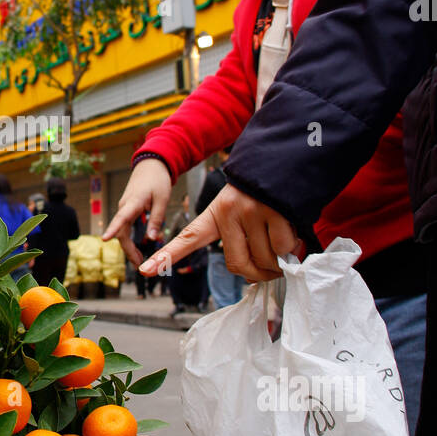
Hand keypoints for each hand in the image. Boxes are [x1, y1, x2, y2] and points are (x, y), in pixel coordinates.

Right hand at [102, 158, 171, 268]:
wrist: (151, 166)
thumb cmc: (157, 180)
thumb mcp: (162, 199)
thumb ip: (156, 219)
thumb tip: (152, 239)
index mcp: (133, 203)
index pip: (120, 218)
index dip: (112, 229)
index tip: (104, 239)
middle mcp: (125, 207)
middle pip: (121, 232)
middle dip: (128, 250)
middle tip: (139, 264)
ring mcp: (125, 209)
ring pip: (123, 231)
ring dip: (129, 247)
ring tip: (139, 260)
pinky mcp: (127, 210)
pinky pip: (125, 228)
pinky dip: (130, 239)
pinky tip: (137, 248)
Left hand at [139, 184, 299, 282]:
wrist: (284, 160)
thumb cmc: (262, 195)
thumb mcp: (240, 211)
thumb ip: (241, 243)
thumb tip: (252, 275)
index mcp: (215, 214)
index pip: (187, 238)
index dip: (167, 256)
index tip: (144, 270)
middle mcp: (228, 212)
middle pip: (237, 265)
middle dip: (257, 274)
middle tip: (269, 271)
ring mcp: (251, 211)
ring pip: (264, 259)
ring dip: (277, 262)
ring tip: (283, 245)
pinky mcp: (274, 211)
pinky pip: (282, 248)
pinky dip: (291, 249)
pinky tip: (292, 234)